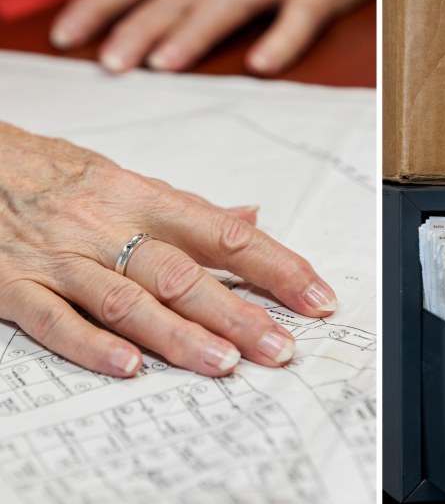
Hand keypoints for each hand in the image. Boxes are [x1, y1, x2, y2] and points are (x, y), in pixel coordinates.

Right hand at [0, 123, 336, 376]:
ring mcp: (64, 259)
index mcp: (147, 200)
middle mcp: (111, 228)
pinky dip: (91, 345)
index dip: (277, 266)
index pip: (227, 236)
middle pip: (184, 274)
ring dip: (179, 335)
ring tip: (226, 363)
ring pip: (129, 300)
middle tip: (281, 347)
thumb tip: (253, 217)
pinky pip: (55, 318)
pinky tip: (129, 368)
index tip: (316, 296)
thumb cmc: (60, 175)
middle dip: (238, 313)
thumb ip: (192, 209)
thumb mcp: (131, 182)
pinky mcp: (15, 285)